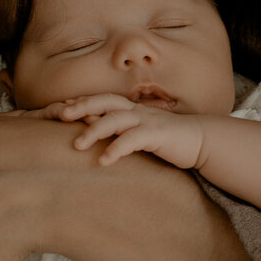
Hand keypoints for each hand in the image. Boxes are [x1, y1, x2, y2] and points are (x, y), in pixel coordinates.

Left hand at [57, 94, 205, 168]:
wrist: (202, 141)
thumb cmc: (167, 140)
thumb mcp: (139, 133)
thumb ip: (120, 131)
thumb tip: (94, 134)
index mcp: (131, 109)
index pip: (101, 100)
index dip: (81, 101)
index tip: (58, 108)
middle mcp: (136, 111)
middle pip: (104, 101)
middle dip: (81, 106)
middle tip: (60, 115)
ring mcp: (147, 121)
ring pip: (115, 119)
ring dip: (94, 130)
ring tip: (77, 146)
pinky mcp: (158, 135)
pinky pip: (133, 139)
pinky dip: (117, 148)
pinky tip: (104, 161)